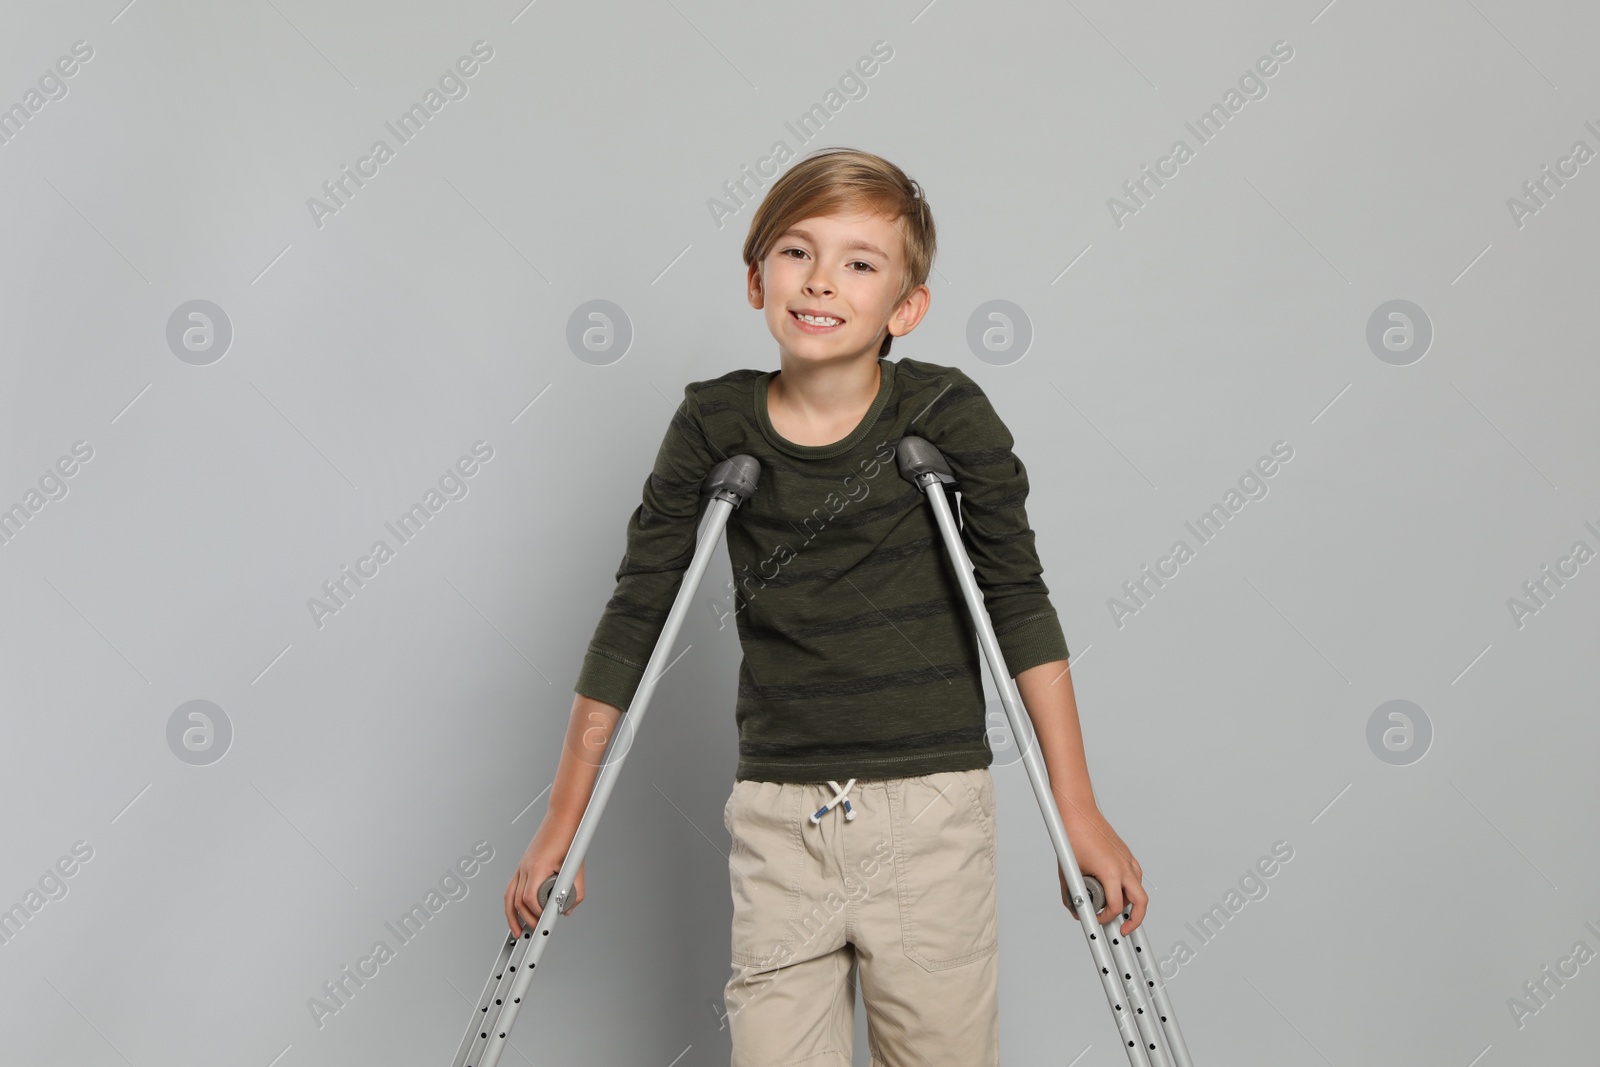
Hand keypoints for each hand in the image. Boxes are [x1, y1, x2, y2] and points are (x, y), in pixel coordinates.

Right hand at [504, 818, 583, 933]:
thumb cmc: (569, 837)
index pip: (528, 898)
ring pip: (509, 895)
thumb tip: (567, 910)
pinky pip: (512, 887)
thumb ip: (575, 890)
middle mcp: (525, 867)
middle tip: (535, 931)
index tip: (544, 924)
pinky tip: (518, 910)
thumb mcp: (576, 866)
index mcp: (537, 866)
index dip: (535, 914)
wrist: (562, 817)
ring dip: (511, 915)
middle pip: (516, 900)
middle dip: (523, 920)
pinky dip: (512, 901)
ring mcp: (522, 865)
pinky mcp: (523, 865)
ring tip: (516, 931)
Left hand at [1057, 803, 1145, 935]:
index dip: (1106, 918)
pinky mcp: (1126, 854)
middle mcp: (1124, 867)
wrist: (1078, 812)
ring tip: (1117, 909)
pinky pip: (1135, 876)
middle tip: (1123, 930)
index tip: (1097, 920)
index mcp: (1110, 872)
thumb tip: (1075, 910)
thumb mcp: (1067, 871)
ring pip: (1139, 889)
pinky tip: (1118, 890)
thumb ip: (1071, 895)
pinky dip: (1130, 887)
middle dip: (1135, 920)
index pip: (1115, 907)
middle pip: (1141, 902)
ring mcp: (1127, 859)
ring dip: (1131, 902)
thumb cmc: (1072, 837)